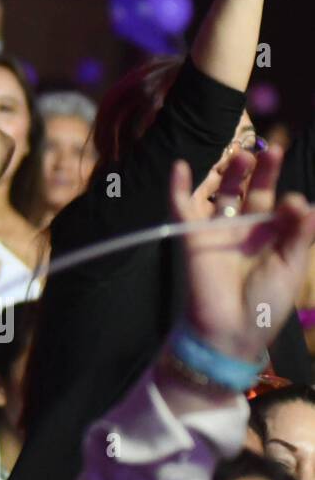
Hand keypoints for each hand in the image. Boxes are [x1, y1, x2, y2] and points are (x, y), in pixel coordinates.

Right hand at [170, 148, 314, 361]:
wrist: (231, 329)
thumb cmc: (266, 302)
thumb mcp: (290, 267)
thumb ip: (299, 234)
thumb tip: (306, 202)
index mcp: (274, 238)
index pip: (282, 207)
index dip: (290, 201)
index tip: (293, 205)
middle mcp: (247, 230)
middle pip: (254, 192)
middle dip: (264, 172)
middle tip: (273, 151)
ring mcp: (219, 231)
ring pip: (224, 195)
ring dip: (232, 174)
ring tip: (243, 154)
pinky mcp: (193, 236)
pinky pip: (182, 208)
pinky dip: (178, 187)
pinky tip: (180, 166)